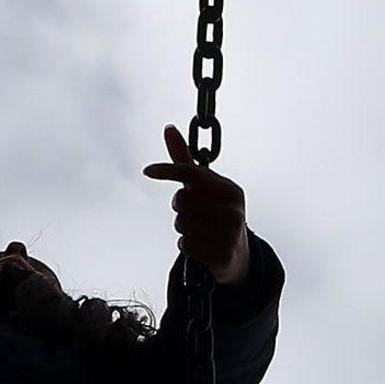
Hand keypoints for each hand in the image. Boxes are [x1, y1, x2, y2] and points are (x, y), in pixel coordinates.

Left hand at [142, 125, 252, 284]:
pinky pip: (185, 245)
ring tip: (199, 230)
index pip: (194, 173)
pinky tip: (200, 245)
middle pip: (182, 200)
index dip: (169, 170)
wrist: (236, 253)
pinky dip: (187, 245)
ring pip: (181, 223)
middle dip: (180, 207)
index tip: (148, 171)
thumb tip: (168, 128)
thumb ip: (184, 161)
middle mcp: (234, 210)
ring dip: (183, 228)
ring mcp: (230, 234)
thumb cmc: (215, 212)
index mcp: (231, 189)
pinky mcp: (222, 255)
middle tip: (193, 213)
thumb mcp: (203, 187)